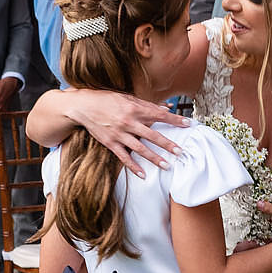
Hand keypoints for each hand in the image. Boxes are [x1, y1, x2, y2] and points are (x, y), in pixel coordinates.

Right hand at [65, 89, 187, 175]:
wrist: (83, 106)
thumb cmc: (107, 99)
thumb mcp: (128, 98)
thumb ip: (148, 105)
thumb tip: (167, 108)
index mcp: (135, 108)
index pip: (159, 115)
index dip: (175, 120)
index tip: (188, 124)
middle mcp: (129, 122)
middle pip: (153, 135)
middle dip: (167, 144)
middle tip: (181, 152)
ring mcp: (119, 134)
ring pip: (140, 148)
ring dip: (154, 158)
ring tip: (167, 165)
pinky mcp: (110, 143)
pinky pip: (124, 157)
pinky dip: (133, 166)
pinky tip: (143, 174)